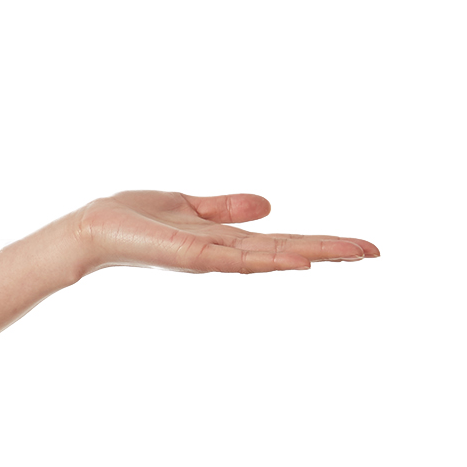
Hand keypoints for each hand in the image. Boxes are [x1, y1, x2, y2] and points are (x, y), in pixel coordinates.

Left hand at [68, 193, 379, 275]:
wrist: (91, 230)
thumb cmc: (130, 219)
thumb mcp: (188, 205)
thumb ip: (225, 208)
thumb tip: (269, 205)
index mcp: (225, 241)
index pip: (284, 242)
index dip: (321, 242)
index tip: (361, 247)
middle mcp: (223, 253)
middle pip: (288, 252)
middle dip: (331, 250)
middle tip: (375, 252)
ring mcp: (209, 257)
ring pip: (270, 257)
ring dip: (312, 254)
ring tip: (353, 253)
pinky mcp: (190, 255)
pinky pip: (235, 259)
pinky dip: (268, 260)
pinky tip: (297, 261)